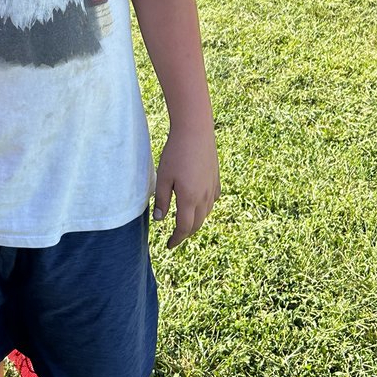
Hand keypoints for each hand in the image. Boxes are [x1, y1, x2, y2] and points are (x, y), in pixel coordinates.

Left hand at [153, 127, 219, 248]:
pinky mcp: (216, 179)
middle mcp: (204, 197)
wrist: (195, 131)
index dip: (176, 239)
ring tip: (185, 222)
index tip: (168, 245)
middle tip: (175, 236)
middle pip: (196, 224)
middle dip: (185, 233)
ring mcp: (212, 188)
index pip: (183, 228)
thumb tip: (160, 220)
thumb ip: (161, 200)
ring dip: (195, 221)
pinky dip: (205, 208)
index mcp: (189, 199)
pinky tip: (199, 204)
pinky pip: (212, 201)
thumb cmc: (175, 153)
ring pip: (206, 213)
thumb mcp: (163, 177)